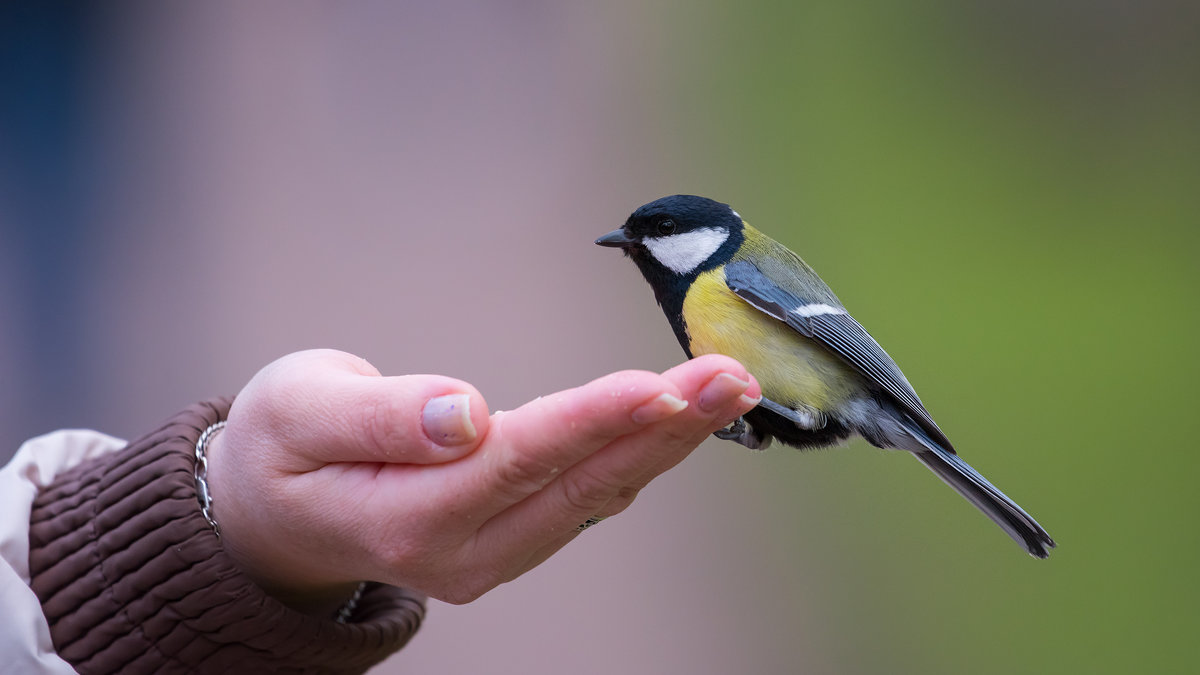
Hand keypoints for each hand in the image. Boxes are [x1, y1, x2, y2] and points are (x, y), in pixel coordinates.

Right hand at [205, 349, 760, 611]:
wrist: (272, 516)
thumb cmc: (281, 448)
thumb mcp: (300, 413)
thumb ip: (379, 417)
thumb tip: (464, 415)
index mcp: (407, 519)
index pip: (517, 462)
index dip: (591, 421)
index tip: (659, 381)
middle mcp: (463, 553)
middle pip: (581, 485)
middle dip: (663, 427)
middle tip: (733, 375)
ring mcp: (492, 556)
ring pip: (596, 496)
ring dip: (667, 441)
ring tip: (730, 389)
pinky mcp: (511, 540)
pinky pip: (587, 498)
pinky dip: (638, 454)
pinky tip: (681, 419)